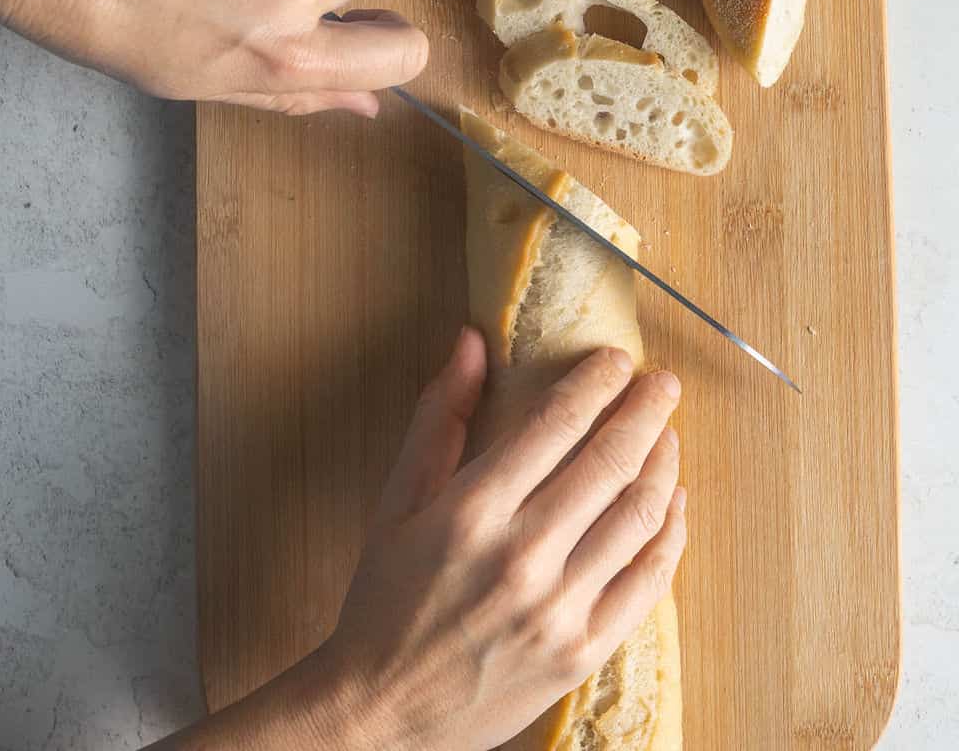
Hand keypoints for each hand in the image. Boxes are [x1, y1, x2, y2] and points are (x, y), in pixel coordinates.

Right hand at [316, 330, 685, 750]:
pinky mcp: (581, 652)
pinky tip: (672, 504)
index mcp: (472, 511)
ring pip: (637, 517)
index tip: (615, 359)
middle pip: (609, 462)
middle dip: (645, 410)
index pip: (555, 424)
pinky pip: (647, 583)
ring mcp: (558, 610)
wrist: (382, 711)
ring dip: (663, 464)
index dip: (594, 382)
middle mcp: (521, 557)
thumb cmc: (384, 599)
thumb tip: (471, 342)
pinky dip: (669, 535)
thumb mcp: (397, 500)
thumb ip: (437, 416)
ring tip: (667, 435)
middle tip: (662, 383)